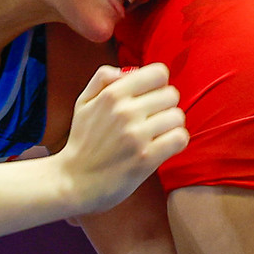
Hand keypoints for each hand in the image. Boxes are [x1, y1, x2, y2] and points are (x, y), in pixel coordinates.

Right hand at [57, 64, 188, 216]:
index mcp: (112, 94)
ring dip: (171, 125)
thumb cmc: (82, 141)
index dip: (158, 84)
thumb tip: (128, 71)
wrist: (74, 182)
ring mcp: (137, 136)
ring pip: (177, 116)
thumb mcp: (83, 102)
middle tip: (152, 119)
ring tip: (157, 134)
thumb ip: (103, 78)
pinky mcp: (146, 158)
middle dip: (165, 106)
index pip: (159, 73)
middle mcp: (125, 112)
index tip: (151, 97)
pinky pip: (179, 138)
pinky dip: (176, 141)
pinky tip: (163, 146)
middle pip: (172, 95)